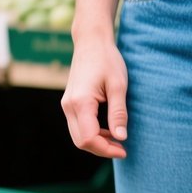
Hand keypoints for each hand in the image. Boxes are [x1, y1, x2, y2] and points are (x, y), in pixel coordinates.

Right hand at [61, 37, 128, 158]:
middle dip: (102, 149)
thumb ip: (118, 113)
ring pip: (78, 136)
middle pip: (81, 141)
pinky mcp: (70, 103)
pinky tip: (108, 131)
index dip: (106, 149)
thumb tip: (121, 137)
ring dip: (97, 142)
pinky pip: (78, 126)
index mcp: (80, 102)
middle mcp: (69, 106)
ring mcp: (67, 104)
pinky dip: (92, 133)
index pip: (89, 138)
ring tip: (118, 141)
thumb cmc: (107, 60)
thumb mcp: (118, 86)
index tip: (124, 150)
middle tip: (123, 149)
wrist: (91, 42)